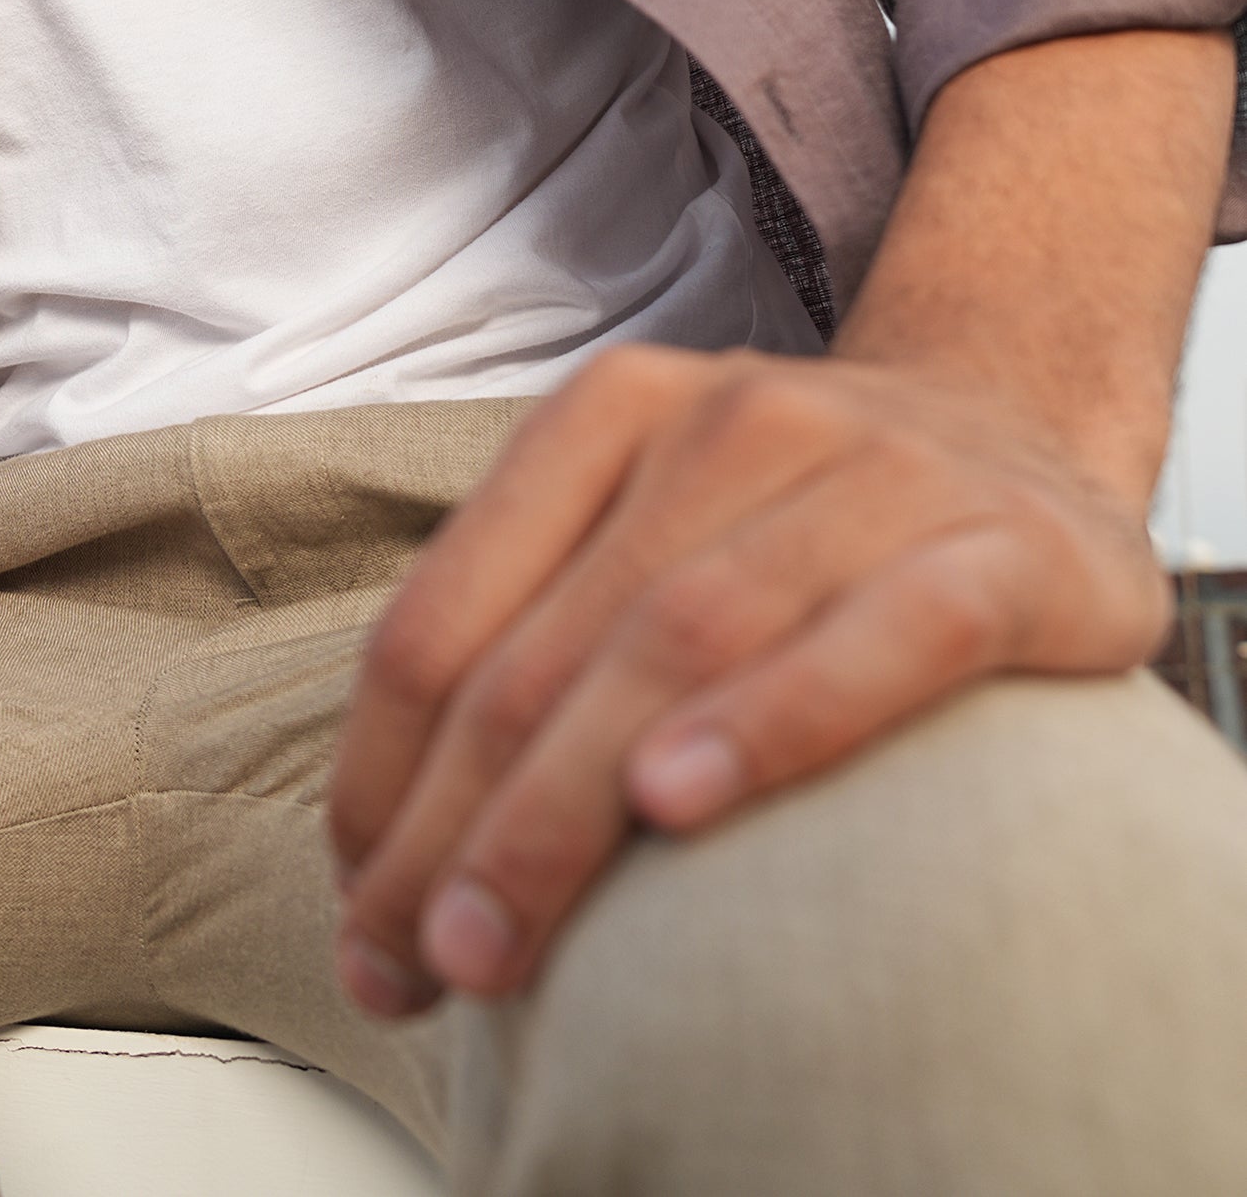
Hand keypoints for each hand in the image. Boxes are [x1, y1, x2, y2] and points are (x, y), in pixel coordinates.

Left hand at [327, 342, 1166, 1014]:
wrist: (1018, 424)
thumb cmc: (794, 524)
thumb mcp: (648, 534)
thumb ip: (533, 648)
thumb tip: (394, 870)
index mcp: (606, 416)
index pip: (443, 613)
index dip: (383, 777)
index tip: (363, 919)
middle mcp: (728, 419)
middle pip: (551, 647)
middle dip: (463, 825)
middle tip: (424, 964)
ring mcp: (872, 470)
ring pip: (686, 635)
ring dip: (573, 796)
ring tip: (503, 929)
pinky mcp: (1005, 546)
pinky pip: (886, 633)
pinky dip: (777, 715)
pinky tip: (689, 797)